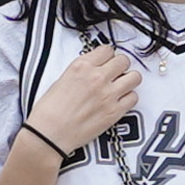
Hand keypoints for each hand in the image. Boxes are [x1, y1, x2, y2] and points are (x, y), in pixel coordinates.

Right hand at [28, 43, 144, 162]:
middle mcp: (97, 77)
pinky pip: (133, 98)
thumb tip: (93, 69)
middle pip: (123, 60)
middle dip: (121, 66)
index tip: (107, 61)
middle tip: (116, 73)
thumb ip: (82, 71)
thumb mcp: (61, 80)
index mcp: (81, 66)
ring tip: (121, 86)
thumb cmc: (49, 111)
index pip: (107, 50)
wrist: (49, 134)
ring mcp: (108, 94)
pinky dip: (129, 98)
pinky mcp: (115, 112)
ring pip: (135, 77)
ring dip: (129, 80)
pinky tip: (120, 101)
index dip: (108, 56)